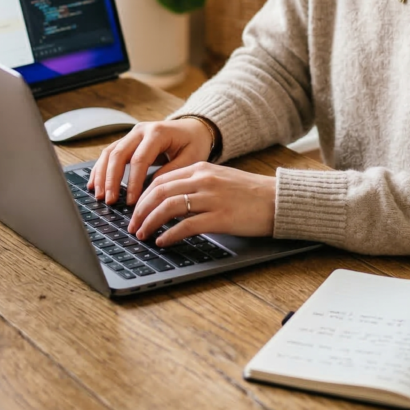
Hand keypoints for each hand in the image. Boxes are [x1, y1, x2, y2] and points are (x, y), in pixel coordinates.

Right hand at [89, 118, 212, 203]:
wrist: (193, 128)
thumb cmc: (194, 143)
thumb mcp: (192, 158)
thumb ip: (172, 172)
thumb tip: (151, 189)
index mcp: (157, 133)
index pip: (139, 159)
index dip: (133, 182)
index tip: (131, 202)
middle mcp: (141, 130)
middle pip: (118, 154)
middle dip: (111, 179)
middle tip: (109, 200)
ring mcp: (132, 134)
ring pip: (110, 153)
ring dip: (102, 175)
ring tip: (99, 196)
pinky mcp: (128, 141)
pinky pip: (109, 153)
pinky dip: (100, 169)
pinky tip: (94, 184)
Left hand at [128, 163, 276, 246]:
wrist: (277, 200)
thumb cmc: (249, 193)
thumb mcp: (220, 179)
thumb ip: (196, 183)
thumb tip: (169, 198)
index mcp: (201, 168)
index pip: (161, 179)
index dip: (143, 196)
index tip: (135, 209)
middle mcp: (204, 180)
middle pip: (159, 192)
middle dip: (140, 210)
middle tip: (132, 225)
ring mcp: (212, 198)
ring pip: (168, 208)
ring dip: (150, 222)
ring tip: (142, 234)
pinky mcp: (220, 217)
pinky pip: (186, 226)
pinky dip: (169, 234)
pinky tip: (163, 241)